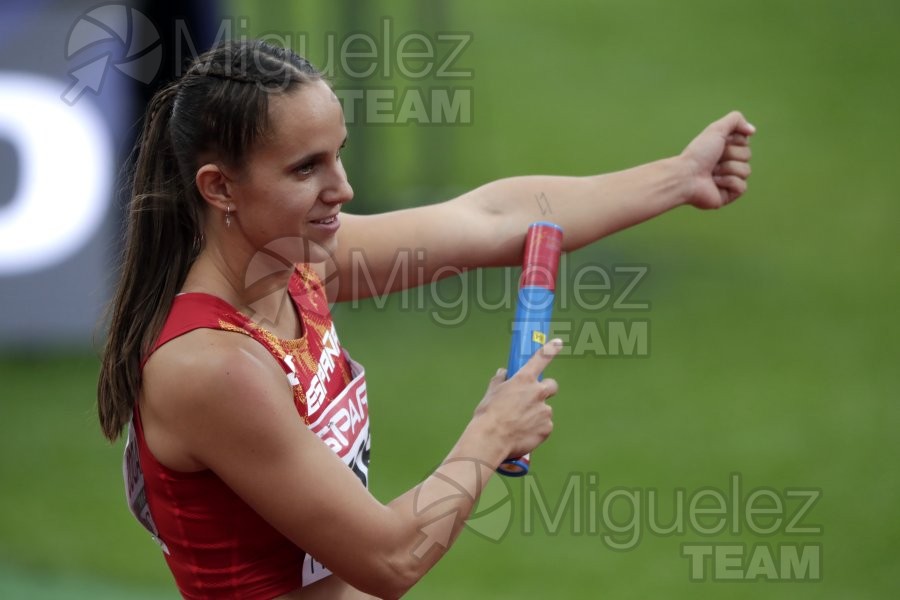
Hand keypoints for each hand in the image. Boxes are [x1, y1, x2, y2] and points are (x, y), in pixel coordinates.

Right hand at [473, 339, 561, 458]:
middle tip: (533, 398)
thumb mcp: (492, 392)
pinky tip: (523, 434)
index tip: (557, 343)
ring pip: (544, 410)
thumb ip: (500, 380)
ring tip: (519, 424)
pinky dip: (536, 429)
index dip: (550, 349)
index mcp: (524, 380)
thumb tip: (504, 373)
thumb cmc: (488, 415)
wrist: (491, 439)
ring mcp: (544, 411)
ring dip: (536, 414)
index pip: (541, 358)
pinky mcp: (547, 428)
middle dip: (545, 390)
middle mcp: (538, 392)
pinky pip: (544, 426)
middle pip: (552, 386)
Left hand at [680, 111, 755, 209]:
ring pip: (746, 171)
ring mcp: (729, 180)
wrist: (685, 176)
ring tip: (712, 172)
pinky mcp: (728, 195)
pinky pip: (742, 187)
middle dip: (730, 155)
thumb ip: (735, 120)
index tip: (719, 144)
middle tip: (713, 160)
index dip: (734, 141)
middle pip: (747, 155)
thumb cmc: (698, 153)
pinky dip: (728, 182)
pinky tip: (714, 183)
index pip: (745, 142)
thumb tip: (752, 130)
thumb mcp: (716, 129)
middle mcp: (727, 164)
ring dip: (728, 168)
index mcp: (725, 149)